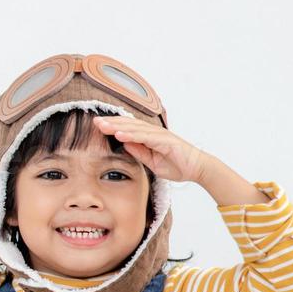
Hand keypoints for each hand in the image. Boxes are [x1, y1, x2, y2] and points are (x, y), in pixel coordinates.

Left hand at [92, 115, 210, 183]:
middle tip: (94, 121)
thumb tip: (124, 144)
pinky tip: (119, 135)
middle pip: (129, 125)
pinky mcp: (166, 141)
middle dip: (111, 123)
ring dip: (118, 126)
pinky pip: (146, 137)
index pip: (128, 128)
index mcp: (149, 137)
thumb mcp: (151, 162)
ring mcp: (160, 135)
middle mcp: (153, 133)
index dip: (113, 126)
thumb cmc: (177, 166)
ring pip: (135, 129)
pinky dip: (132, 135)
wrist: (198, 170)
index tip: (97, 126)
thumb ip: (138, 152)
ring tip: (102, 126)